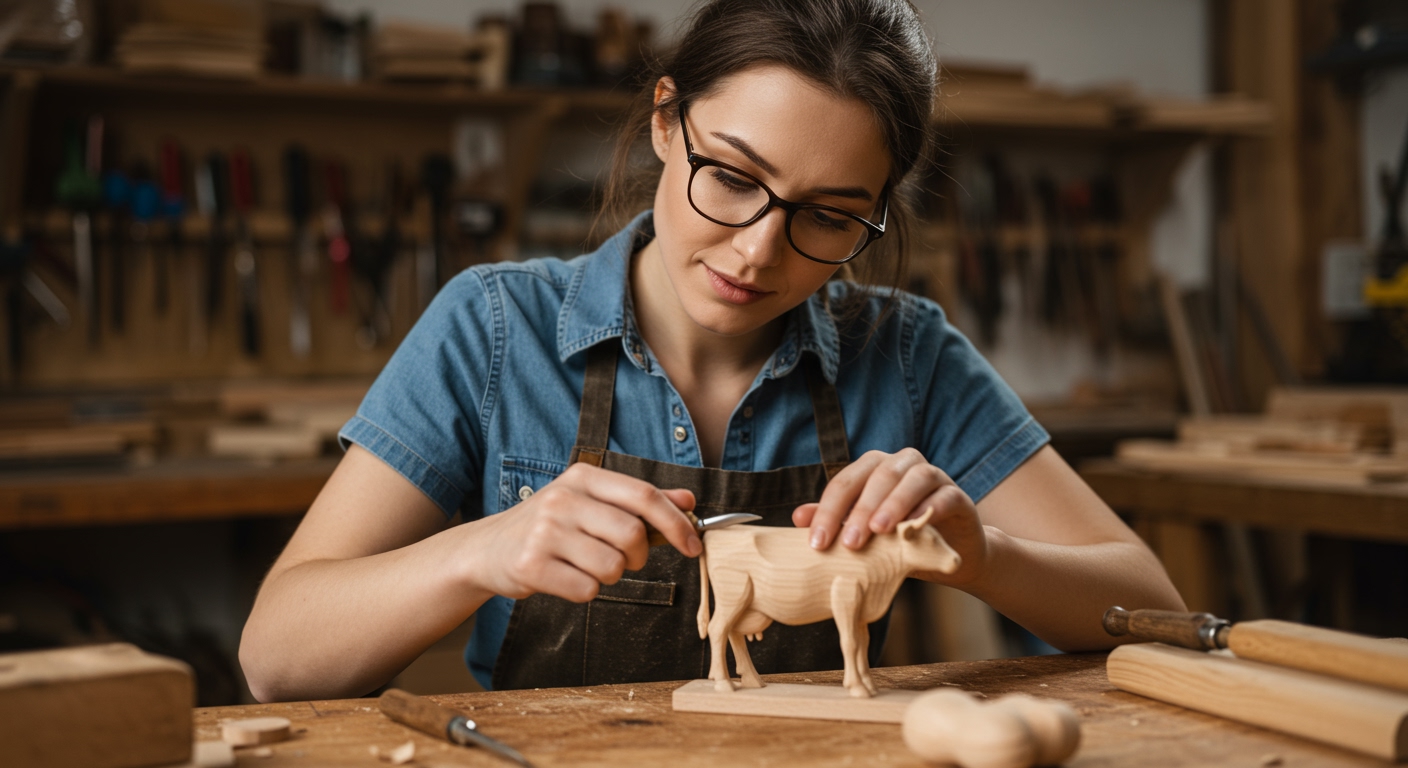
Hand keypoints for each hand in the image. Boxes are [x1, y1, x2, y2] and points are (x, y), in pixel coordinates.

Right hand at [465, 462, 700, 602]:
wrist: (487, 549)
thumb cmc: (549, 526)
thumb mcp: (591, 502)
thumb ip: (639, 501)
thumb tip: (689, 500)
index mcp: (583, 476)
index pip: (644, 495)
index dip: (676, 522)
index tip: (693, 545)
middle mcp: (563, 498)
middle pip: (632, 535)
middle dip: (637, 556)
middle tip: (622, 559)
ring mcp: (544, 531)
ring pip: (612, 567)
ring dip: (608, 576)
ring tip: (584, 566)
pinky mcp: (531, 565)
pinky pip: (586, 590)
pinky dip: (584, 591)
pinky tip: (565, 578)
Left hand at [792, 448, 988, 584]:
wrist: (951, 555)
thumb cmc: (901, 541)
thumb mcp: (865, 536)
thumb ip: (836, 522)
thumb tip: (797, 517)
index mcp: (875, 469)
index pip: (846, 482)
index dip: (828, 510)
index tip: (816, 543)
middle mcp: (903, 464)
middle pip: (877, 475)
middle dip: (859, 509)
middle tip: (849, 544)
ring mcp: (934, 477)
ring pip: (913, 478)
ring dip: (893, 503)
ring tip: (878, 531)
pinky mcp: (958, 496)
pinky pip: (944, 496)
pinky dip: (928, 509)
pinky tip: (914, 527)